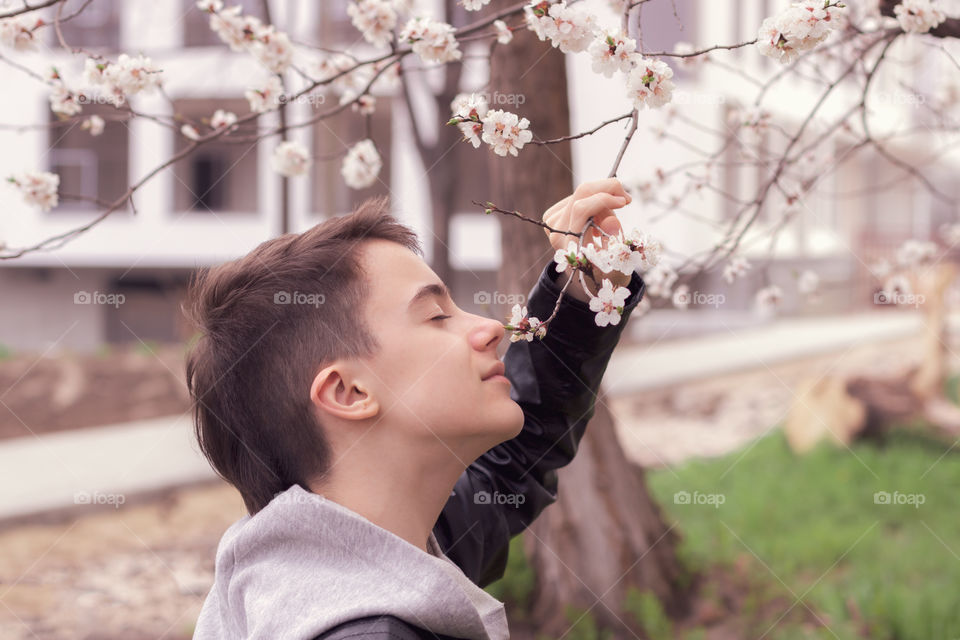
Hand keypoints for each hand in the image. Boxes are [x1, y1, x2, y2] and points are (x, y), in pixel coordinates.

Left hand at [542, 178, 632, 302]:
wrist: (587, 275)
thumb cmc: (607, 270)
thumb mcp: (617, 262)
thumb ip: (615, 244)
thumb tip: (611, 221)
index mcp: (570, 247)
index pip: (581, 208)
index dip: (604, 199)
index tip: (625, 201)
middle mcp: (556, 232)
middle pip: (582, 193)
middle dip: (608, 190)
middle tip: (626, 200)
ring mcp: (552, 222)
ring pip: (583, 194)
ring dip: (604, 203)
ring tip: (609, 225)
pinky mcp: (553, 214)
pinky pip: (579, 197)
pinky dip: (595, 203)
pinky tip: (598, 221)